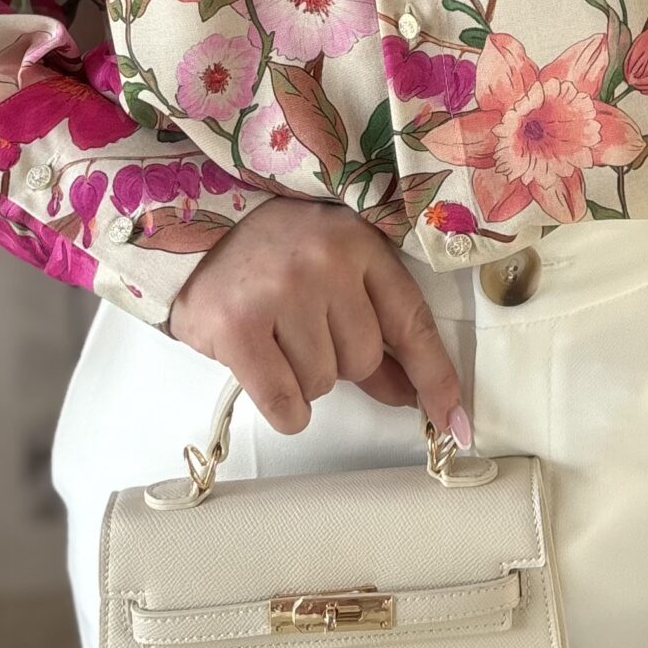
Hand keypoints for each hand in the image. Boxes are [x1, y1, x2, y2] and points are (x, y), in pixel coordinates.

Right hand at [165, 197, 469, 445]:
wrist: (194, 228)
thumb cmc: (271, 253)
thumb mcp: (331, 268)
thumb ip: (370, 327)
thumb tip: (410, 393)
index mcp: (359, 245)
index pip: (411, 322)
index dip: (436, 376)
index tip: (453, 419)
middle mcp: (326, 265)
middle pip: (362, 362)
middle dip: (337, 362)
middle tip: (300, 328)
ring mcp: (281, 293)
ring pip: (322, 384)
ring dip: (302, 378)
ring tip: (274, 335)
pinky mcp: (239, 327)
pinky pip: (284, 402)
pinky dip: (282, 405)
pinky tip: (264, 370)